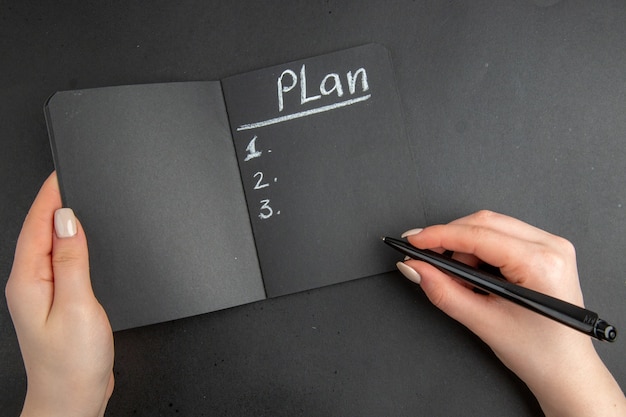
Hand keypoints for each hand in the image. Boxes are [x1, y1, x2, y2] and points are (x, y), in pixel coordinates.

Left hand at [5, 172, 113, 416]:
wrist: (72, 398)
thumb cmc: (71, 361)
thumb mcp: (77, 304)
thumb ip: (71, 260)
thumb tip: (68, 221)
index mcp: (28, 281)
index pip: (36, 226)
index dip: (49, 197)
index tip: (61, 173)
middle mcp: (29, 285)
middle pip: (37, 232)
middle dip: (52, 202)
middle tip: (69, 179)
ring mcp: (40, 294)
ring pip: (48, 246)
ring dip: (60, 221)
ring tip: (74, 200)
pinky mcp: (56, 302)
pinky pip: (59, 262)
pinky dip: (69, 244)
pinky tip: (79, 241)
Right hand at [397, 210, 625, 416]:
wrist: (565, 369)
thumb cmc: (538, 352)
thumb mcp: (483, 322)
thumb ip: (443, 291)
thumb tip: (415, 267)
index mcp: (541, 263)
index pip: (478, 235)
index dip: (439, 235)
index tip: (412, 241)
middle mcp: (551, 246)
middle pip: (484, 222)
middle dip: (450, 239)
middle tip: (424, 258)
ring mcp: (552, 245)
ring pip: (492, 225)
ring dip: (465, 247)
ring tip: (460, 280)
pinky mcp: (546, 249)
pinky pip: (503, 234)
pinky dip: (480, 250)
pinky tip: (475, 274)